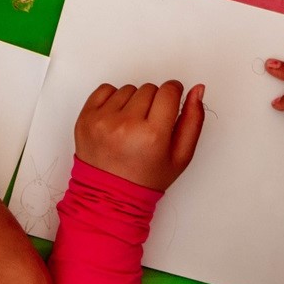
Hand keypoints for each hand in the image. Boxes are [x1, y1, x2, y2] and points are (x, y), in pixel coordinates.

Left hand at [74, 80, 205, 190]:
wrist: (109, 195)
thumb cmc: (146, 178)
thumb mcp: (181, 156)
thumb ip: (193, 120)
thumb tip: (197, 89)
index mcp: (152, 135)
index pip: (169, 90)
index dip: (173, 94)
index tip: (170, 102)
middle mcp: (126, 125)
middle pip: (149, 88)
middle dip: (153, 103)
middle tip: (148, 126)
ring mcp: (102, 120)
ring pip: (128, 88)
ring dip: (133, 102)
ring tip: (131, 127)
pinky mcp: (85, 117)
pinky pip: (105, 89)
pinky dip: (113, 100)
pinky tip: (116, 120)